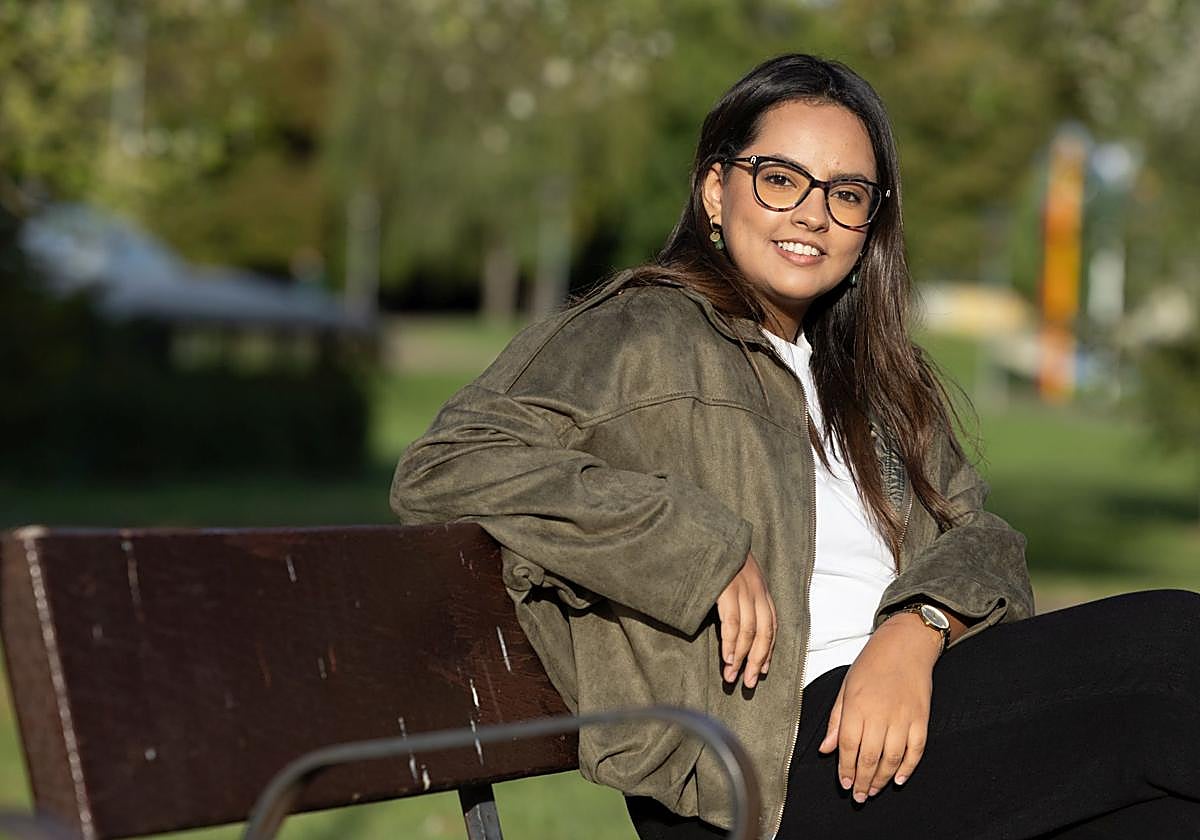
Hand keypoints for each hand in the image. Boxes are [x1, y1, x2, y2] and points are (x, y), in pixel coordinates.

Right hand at [715, 552, 776, 688]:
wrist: (706, 529)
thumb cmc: (715, 555)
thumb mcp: (734, 573)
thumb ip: (738, 595)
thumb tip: (733, 623)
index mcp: (760, 588)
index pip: (771, 626)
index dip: (767, 651)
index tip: (761, 671)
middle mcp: (756, 589)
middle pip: (764, 633)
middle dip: (757, 661)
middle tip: (748, 684)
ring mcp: (742, 588)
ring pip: (749, 631)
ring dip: (741, 658)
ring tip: (732, 677)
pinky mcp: (726, 588)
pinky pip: (733, 622)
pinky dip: (731, 643)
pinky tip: (727, 658)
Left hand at [817, 612, 940, 801]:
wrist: (905, 646)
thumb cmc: (872, 663)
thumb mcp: (846, 687)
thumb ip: (837, 720)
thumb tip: (825, 748)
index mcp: (856, 706)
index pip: (849, 746)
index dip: (845, 769)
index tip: (844, 783)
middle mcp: (879, 714)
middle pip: (869, 757)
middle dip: (862, 781)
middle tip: (859, 795)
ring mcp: (903, 717)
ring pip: (892, 758)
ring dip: (882, 779)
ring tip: (874, 790)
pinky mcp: (921, 719)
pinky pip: (915, 750)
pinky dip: (908, 768)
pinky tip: (899, 779)